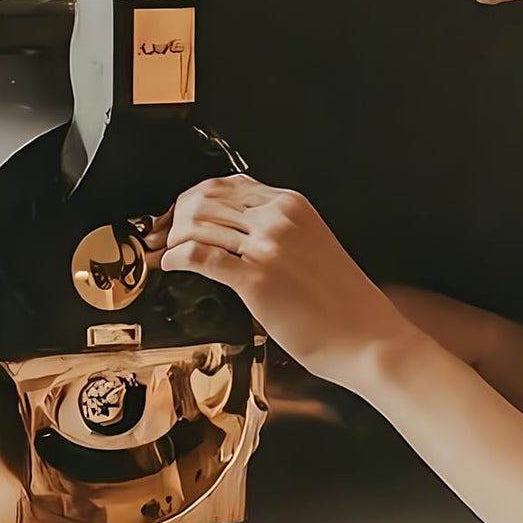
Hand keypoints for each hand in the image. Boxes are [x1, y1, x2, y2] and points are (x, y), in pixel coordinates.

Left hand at [145, 175, 414, 388]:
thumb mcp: (310, 245)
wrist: (366, 336)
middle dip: (172, 217)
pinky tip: (168, 267)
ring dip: (168, 240)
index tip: (174, 216)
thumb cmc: (341, 301)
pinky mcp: (255, 279)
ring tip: (157, 254)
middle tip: (156, 236)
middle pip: (204, 200)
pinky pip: (200, 257)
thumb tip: (230, 233)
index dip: (190, 199)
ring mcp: (267, 246)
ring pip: (197, 225)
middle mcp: (278, 217)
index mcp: (291, 204)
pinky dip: (175, 259)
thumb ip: (275, 231)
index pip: (225, 185)